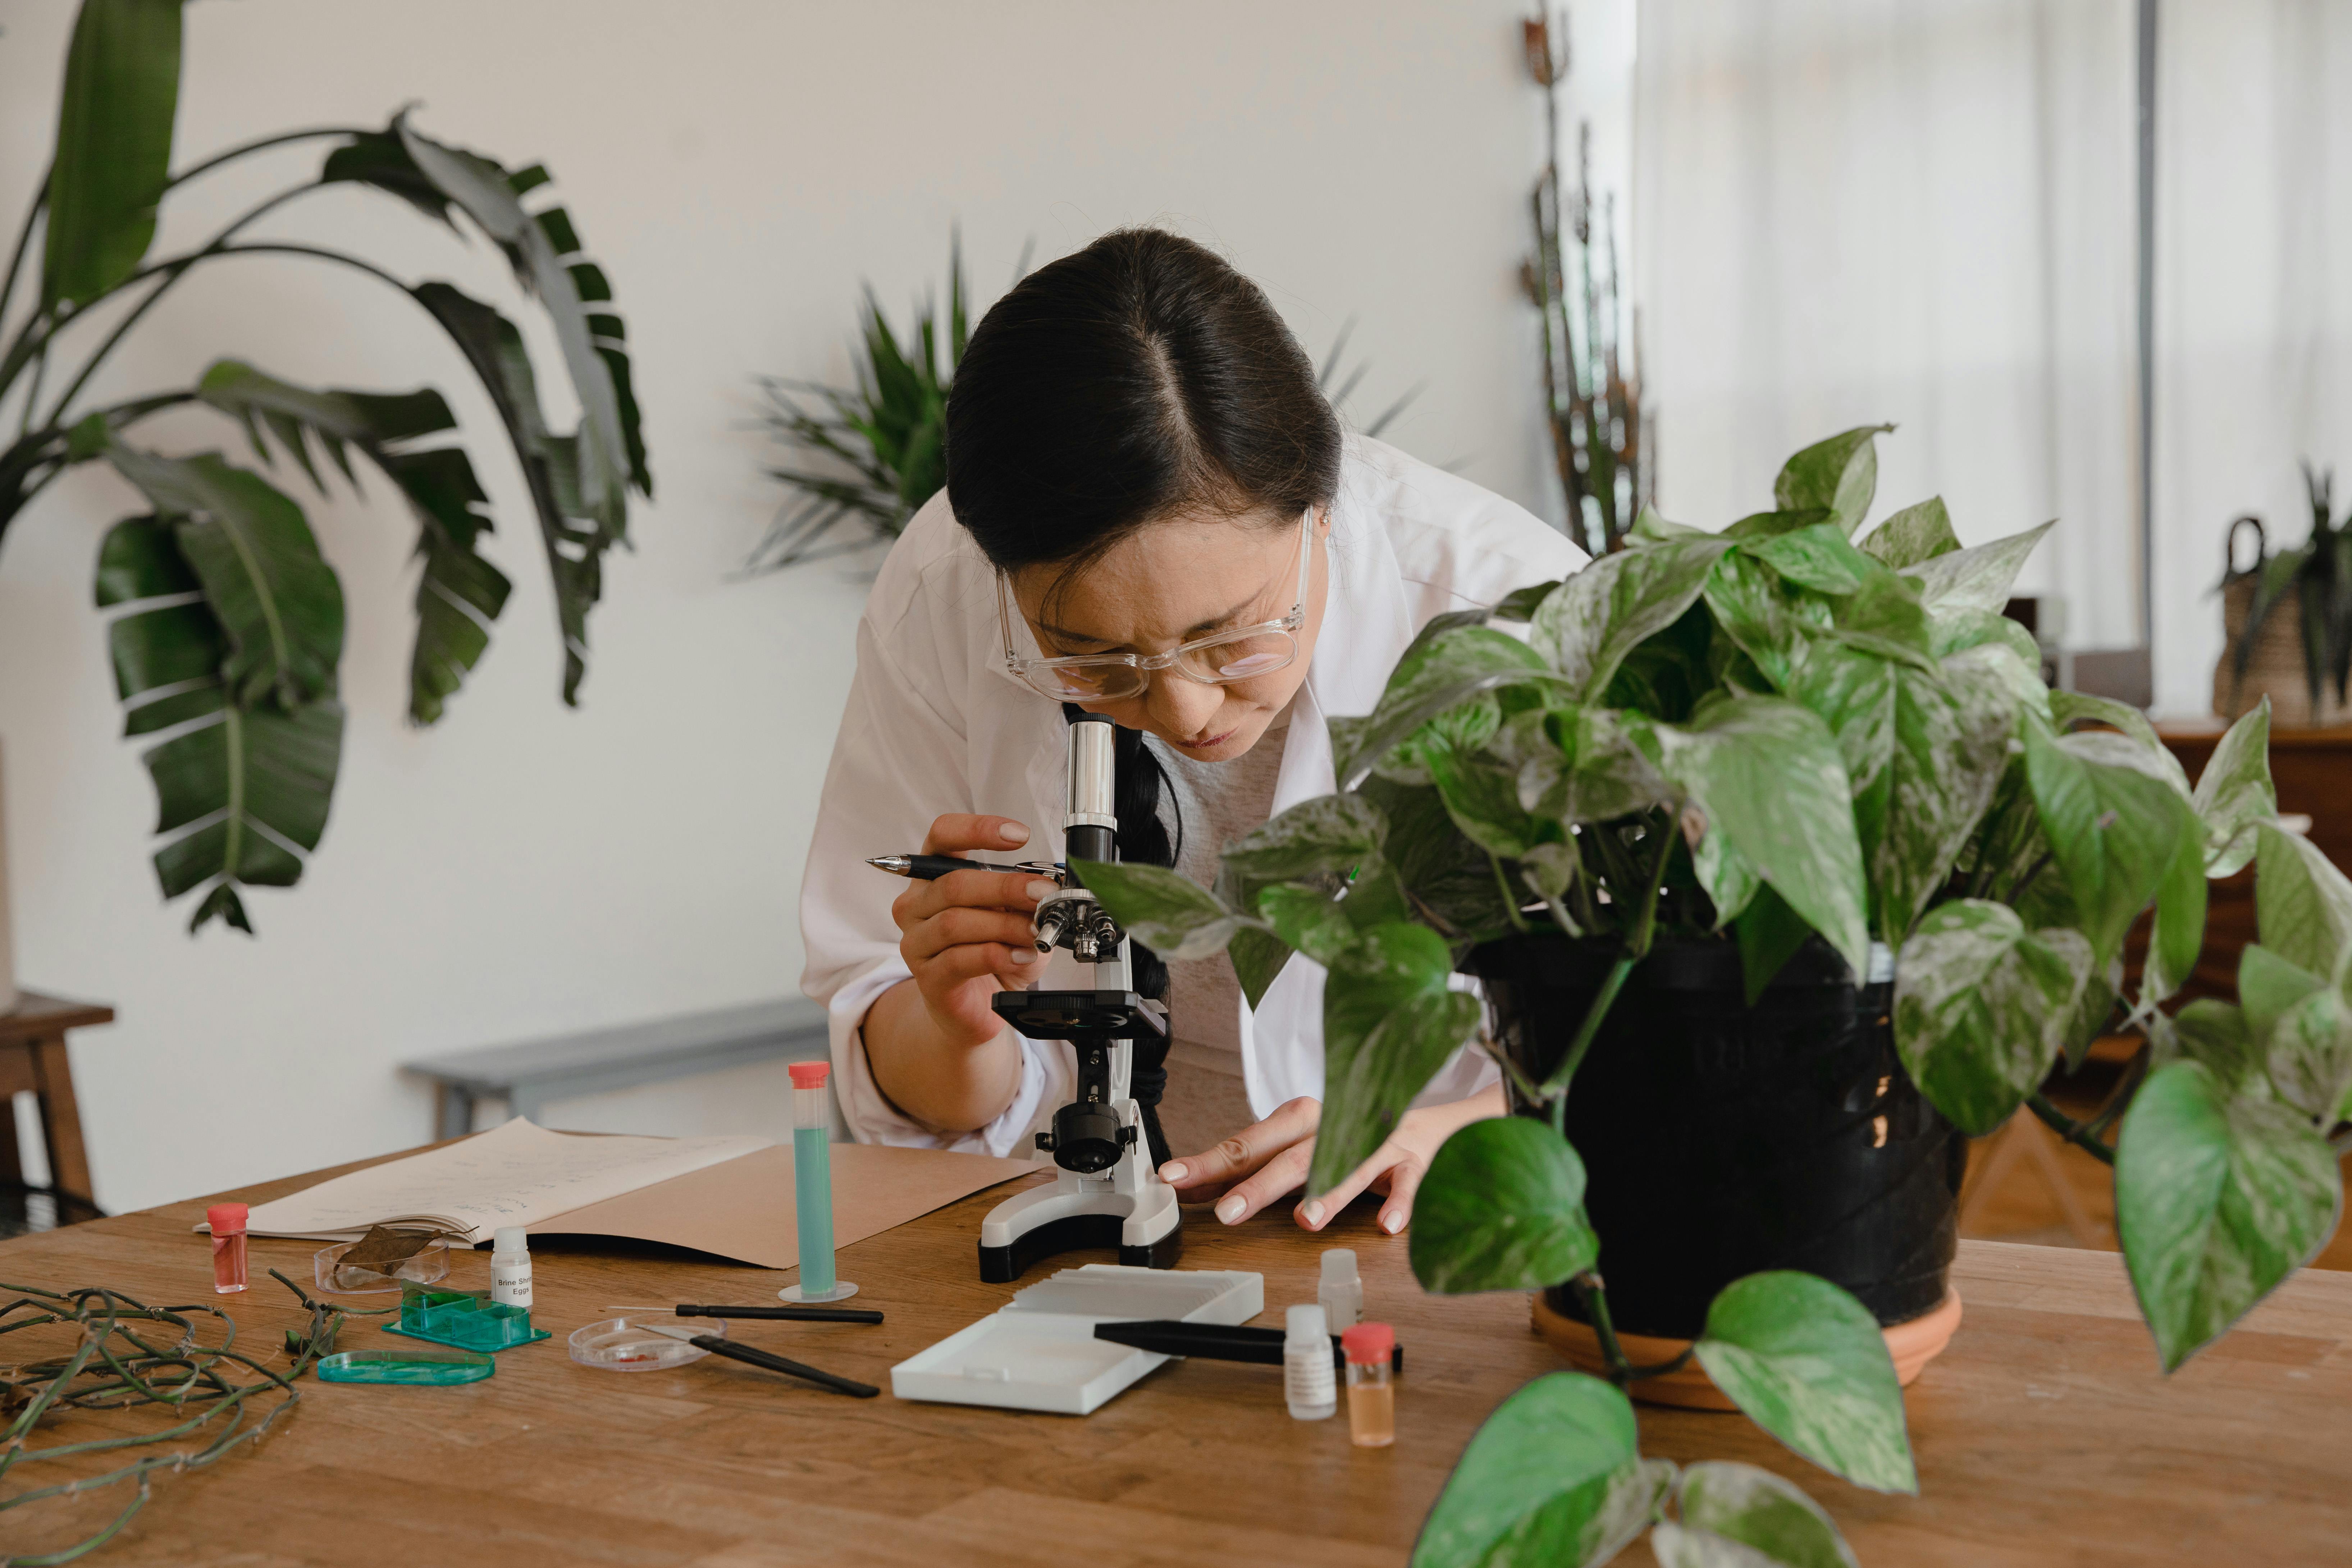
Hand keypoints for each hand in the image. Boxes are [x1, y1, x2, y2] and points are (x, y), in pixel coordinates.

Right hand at [890, 814, 1054, 1051]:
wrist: (979, 1007)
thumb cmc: (995, 951)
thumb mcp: (1014, 914)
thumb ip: (1023, 895)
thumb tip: (1047, 883)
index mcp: (935, 876)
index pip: (942, 836)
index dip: (977, 829)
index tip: (1018, 835)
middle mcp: (917, 905)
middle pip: (954, 883)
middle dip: (1006, 886)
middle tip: (1043, 894)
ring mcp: (917, 942)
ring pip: (955, 922)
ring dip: (1004, 924)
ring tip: (1036, 933)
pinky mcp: (928, 977)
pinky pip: (959, 959)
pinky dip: (996, 955)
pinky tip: (1020, 956)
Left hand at [1156, 1086, 1505, 1235]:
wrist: (1424, 1115)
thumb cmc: (1348, 1133)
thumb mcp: (1297, 1145)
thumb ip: (1250, 1167)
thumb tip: (1191, 1188)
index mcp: (1298, 1121)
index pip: (1247, 1145)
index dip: (1209, 1163)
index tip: (1173, 1179)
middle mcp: (1332, 1126)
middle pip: (1291, 1158)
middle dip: (1258, 1185)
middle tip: (1228, 1212)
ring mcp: (1375, 1141)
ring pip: (1349, 1166)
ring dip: (1328, 1192)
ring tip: (1305, 1220)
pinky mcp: (1412, 1159)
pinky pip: (1406, 1181)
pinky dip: (1398, 1201)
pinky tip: (1385, 1224)